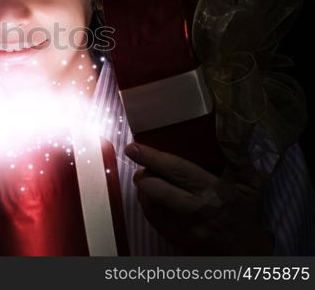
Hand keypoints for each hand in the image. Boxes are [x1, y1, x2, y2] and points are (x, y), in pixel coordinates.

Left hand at [124, 142, 274, 254]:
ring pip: (150, 203)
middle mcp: (195, 209)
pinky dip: (147, 203)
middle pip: (156, 189)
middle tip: (141, 165)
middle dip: (142, 174)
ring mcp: (183, 226)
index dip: (153, 158)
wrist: (244, 252)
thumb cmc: (244, 212)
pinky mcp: (175, 238)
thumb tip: (227, 132)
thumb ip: (238, 159)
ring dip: (144, 188)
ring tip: (148, 178)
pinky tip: (152, 195)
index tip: (134, 148)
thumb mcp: (250, 184)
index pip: (178, 171)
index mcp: (213, 191)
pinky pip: (152, 217)